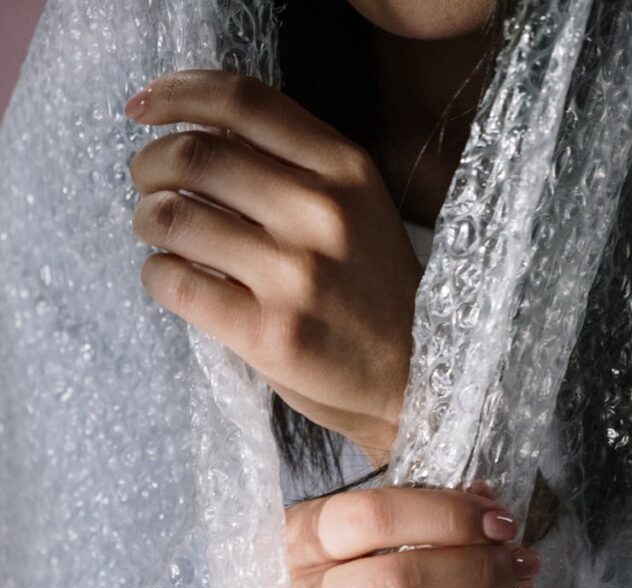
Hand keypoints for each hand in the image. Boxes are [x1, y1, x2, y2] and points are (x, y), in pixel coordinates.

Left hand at [126, 69, 422, 462]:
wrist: (412, 376)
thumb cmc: (372, 294)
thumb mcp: (358, 209)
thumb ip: (295, 167)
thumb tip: (202, 133)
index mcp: (346, 170)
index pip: (243, 102)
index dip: (177, 93)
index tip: (144, 107)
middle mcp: (321, 213)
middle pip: (196, 155)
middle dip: (149, 164)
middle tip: (144, 182)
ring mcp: (294, 276)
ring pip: (174, 217)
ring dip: (146, 218)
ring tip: (154, 230)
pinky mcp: (267, 333)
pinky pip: (175, 281)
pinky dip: (155, 272)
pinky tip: (169, 276)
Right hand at [285, 486, 538, 587]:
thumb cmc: (331, 566)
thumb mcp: (352, 523)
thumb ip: (416, 506)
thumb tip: (487, 504)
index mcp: (301, 544)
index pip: (375, 519)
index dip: (447, 515)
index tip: (497, 519)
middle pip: (402, 584)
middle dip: (477, 569)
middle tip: (517, 559)